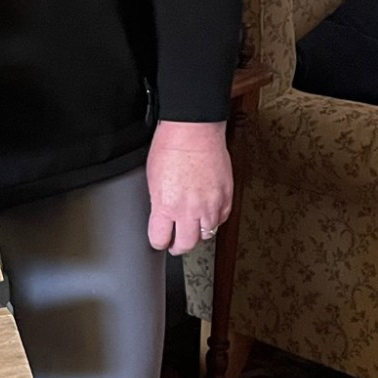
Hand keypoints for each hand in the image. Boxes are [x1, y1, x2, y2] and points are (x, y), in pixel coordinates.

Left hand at [145, 119, 231, 255]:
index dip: (158, 242)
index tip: (159, 240)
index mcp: (166, 205)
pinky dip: (213, 221)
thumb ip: (159, 202)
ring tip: (192, 229)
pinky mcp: (225, 197)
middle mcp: (189, 210)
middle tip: (175, 244)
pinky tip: (206, 215)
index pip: (160, 240)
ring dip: (197, 234)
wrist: (194, 131)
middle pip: (185, 244)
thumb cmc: (170, 148)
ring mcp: (210, 205)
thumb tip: (161, 215)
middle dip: (178, 246)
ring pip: (206, 235)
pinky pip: (221, 220)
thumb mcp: (152, 179)